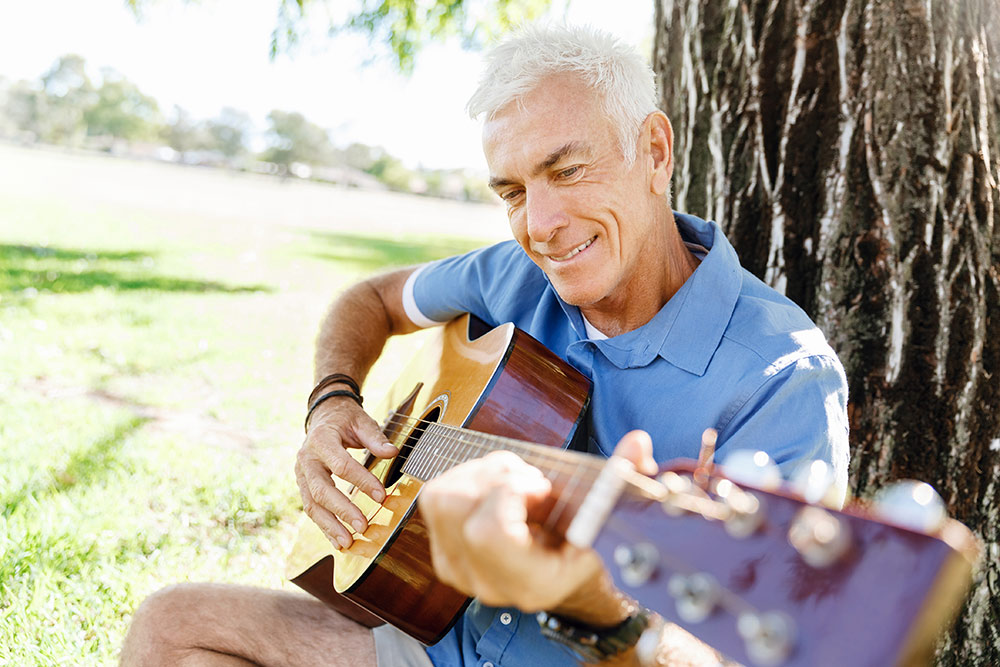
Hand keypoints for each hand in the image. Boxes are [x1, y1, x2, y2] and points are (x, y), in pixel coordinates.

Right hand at [295, 395, 398, 548]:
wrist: (323, 416)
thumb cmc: (344, 419)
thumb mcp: (361, 420)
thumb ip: (375, 437)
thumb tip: (392, 452)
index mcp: (321, 440)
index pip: (341, 465)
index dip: (361, 481)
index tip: (381, 495)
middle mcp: (306, 460)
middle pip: (321, 490)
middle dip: (342, 510)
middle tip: (363, 526)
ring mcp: (302, 475)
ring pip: (312, 505)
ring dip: (330, 526)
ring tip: (348, 542)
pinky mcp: (304, 486)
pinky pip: (312, 510)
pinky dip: (325, 527)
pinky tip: (339, 542)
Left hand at [418, 430, 658, 615]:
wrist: (567, 581)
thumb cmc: (588, 547)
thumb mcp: (608, 519)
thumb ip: (622, 480)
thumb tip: (638, 444)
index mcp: (531, 583)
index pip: (489, 532)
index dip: (509, 493)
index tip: (542, 487)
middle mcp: (488, 582)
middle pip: (456, 507)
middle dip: (494, 475)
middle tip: (530, 479)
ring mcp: (460, 570)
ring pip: (441, 498)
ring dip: (478, 474)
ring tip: (514, 481)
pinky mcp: (445, 552)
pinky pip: (437, 500)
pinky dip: (464, 481)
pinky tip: (496, 490)